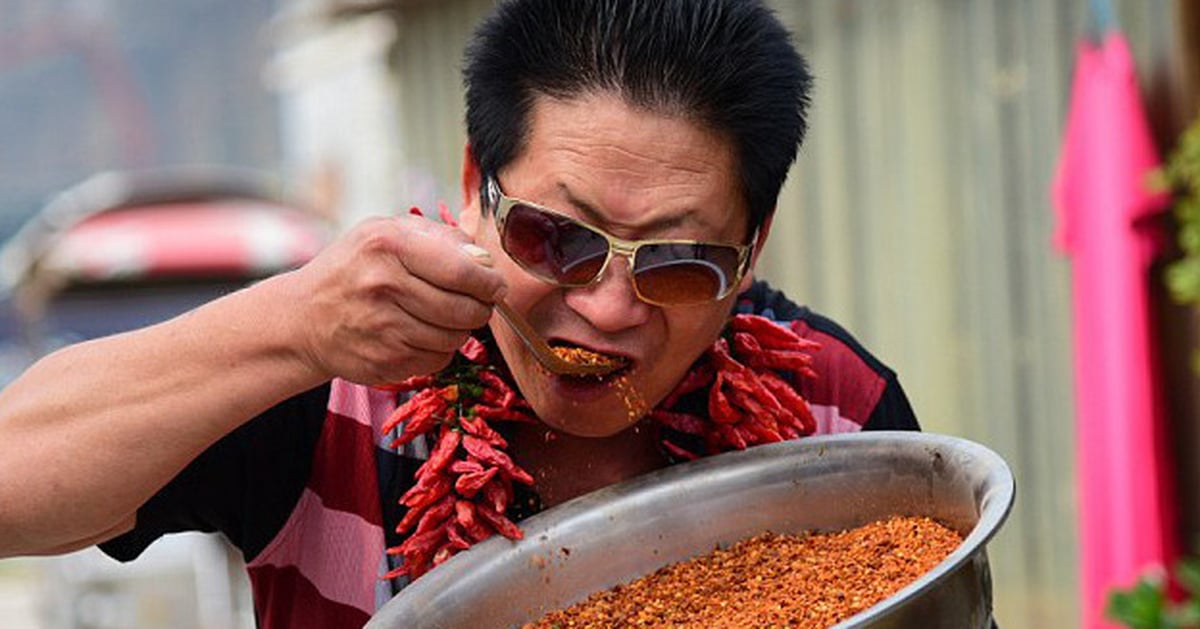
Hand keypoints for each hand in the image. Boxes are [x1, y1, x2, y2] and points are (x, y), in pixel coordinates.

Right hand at [284, 214, 504, 384]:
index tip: (496, 285)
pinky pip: (438, 359)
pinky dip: (439, 350)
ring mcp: (383, 327)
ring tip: (442, 316)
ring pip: (456, 337)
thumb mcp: (387, 233)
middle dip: (480, 307)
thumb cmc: (354, 268)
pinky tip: (420, 334)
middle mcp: (383, 285)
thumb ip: (440, 239)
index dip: (489, 281)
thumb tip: (486, 263)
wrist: (303, 318)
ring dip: (460, 329)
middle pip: (465, 308)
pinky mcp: (385, 361)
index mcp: (388, 244)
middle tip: (477, 303)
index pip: (462, 270)